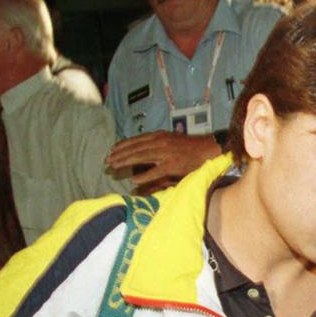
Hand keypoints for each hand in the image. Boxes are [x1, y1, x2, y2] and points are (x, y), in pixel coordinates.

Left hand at [105, 131, 220, 190]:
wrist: (208, 149)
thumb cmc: (190, 147)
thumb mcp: (170, 141)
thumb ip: (157, 144)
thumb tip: (143, 150)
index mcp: (159, 136)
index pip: (136, 140)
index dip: (123, 145)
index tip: (112, 150)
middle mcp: (160, 142)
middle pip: (135, 148)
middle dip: (120, 154)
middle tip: (108, 161)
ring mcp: (166, 154)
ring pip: (141, 157)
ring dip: (126, 162)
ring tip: (114, 167)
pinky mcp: (172, 165)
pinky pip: (155, 171)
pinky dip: (144, 176)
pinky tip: (134, 181)